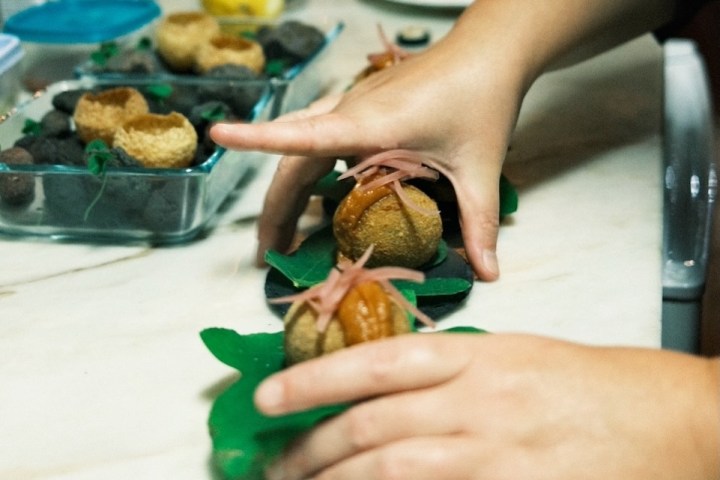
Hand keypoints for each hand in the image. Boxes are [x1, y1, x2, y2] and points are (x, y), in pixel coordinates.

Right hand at [210, 34, 525, 280]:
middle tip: (268, 255)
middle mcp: (351, 111)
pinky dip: (305, 168)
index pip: (305, 133)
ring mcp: (351, 105)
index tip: (218, 134)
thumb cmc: (482, 100)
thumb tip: (489, 275)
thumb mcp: (479, 168)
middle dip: (275, 209)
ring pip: (300, 148)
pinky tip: (316, 196)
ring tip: (281, 234)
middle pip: (294, 161)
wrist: (486, 51)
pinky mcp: (358, 105)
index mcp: (374, 124)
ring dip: (286, 191)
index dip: (260, 138)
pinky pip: (316, 136)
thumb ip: (478, 223)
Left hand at [255, 333, 719, 479]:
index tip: (269, 397)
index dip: (315, 380)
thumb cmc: (594, 384)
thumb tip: (387, 393)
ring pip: (393, 470)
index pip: (378, 362)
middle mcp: (480, 402)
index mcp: (479, 356)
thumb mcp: (516, 357)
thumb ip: (453, 372)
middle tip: (275, 465)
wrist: (673, 421)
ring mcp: (497, 455)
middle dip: (313, 449)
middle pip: (374, 426)